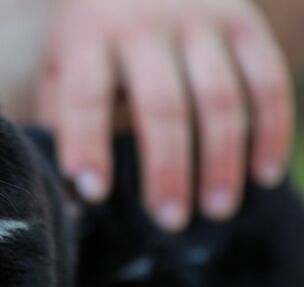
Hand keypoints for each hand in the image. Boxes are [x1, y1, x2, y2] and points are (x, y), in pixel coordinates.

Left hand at [38, 0, 292, 231]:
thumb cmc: (93, 32)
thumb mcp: (62, 61)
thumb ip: (61, 115)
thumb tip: (67, 192)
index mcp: (89, 37)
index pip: (87, 95)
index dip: (89, 145)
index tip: (94, 193)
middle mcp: (145, 25)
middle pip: (162, 105)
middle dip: (168, 169)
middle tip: (169, 221)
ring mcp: (201, 20)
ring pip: (220, 98)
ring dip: (222, 161)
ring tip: (217, 211)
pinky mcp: (244, 22)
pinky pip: (267, 80)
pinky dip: (270, 131)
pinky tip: (263, 175)